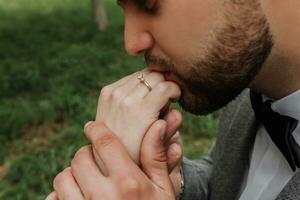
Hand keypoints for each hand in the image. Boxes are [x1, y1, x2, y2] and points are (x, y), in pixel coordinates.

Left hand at [48, 121, 178, 199]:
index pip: (104, 142)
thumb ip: (156, 157)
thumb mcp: (162, 191)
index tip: (92, 127)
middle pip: (80, 157)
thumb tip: (158, 124)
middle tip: (97, 162)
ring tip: (87, 182)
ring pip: (63, 178)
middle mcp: (103, 196)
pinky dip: (62, 197)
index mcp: (128, 183)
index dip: (95, 129)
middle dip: (87, 155)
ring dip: (73, 176)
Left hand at [94, 69, 180, 173]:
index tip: (175, 98)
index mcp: (140, 111)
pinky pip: (129, 78)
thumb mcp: (157, 142)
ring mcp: (113, 93)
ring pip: (142, 73)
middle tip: (165, 97)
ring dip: (151, 83)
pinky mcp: (106, 91)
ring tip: (152, 98)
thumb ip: (171, 125)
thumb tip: (177, 111)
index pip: (166, 86)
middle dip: (164, 83)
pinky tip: (139, 98)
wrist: (105, 155)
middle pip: (155, 75)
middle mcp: (125, 98)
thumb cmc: (137, 152)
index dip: (175, 90)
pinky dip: (138, 84)